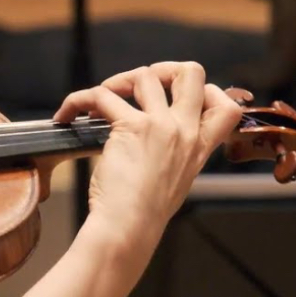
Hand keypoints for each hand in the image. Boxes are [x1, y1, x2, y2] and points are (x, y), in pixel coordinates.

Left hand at [53, 61, 241, 244]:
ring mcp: (161, 126)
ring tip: (100, 101)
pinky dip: (78, 100)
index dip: (208, 90)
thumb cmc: (143, 214)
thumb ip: (173, 156)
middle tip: (137, 86)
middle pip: (192, 72)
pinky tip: (68, 113)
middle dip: (163, 69)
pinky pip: (102, 95)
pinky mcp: (130, 127)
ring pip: (145, 76)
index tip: (179, 97)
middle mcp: (185, 131)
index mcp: (199, 147)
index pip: (227, 106)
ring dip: (117, 81)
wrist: (128, 227)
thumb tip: (153, 142)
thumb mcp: (174, 183)